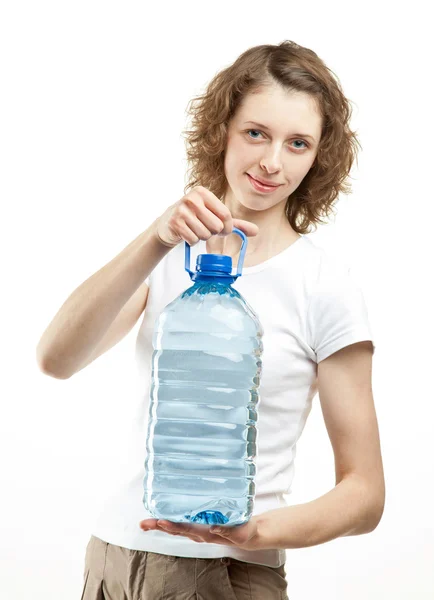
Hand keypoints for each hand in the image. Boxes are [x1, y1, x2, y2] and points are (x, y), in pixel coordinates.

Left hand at [139, 515, 262, 550]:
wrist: (247, 533)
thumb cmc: (244, 531)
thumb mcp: (241, 532)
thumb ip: (229, 530)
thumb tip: (214, 525)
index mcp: (207, 533)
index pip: (186, 529)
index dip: (173, 526)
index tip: (161, 522)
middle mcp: (198, 531)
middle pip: (176, 529)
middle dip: (159, 526)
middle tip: (144, 523)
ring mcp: (198, 527)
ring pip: (177, 525)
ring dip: (161, 523)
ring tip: (146, 521)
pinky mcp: (200, 521)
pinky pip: (182, 519)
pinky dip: (171, 516)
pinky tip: (162, 510)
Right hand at [153, 186, 258, 248]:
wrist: (168, 223)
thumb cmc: (196, 218)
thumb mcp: (216, 217)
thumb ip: (236, 224)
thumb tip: (256, 231)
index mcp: (203, 193)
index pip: (225, 215)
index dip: (227, 227)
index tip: (223, 230)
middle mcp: (192, 198)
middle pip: (216, 226)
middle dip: (213, 233)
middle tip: (204, 228)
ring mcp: (181, 210)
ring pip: (204, 234)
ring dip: (202, 237)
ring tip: (195, 229)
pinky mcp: (174, 222)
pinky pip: (193, 239)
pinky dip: (192, 241)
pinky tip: (187, 233)